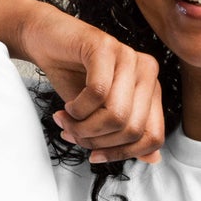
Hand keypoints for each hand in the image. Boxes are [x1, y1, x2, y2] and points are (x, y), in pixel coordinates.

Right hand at [16, 3, 163, 164]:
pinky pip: (97, 93)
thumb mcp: (100, 113)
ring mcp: (128, 56)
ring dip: (84, 127)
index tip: (94, 154)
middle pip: (132, 130)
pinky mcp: (105, 47)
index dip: (123, 153)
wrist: (46, 41)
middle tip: (73, 134)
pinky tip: (68, 106)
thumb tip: (154, 159)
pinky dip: (77, 108)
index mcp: (151, 89)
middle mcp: (146, 71)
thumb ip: (126, 134)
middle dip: (97, 140)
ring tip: (67, 121)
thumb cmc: (74, 77)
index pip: (153, 136)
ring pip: (116, 115)